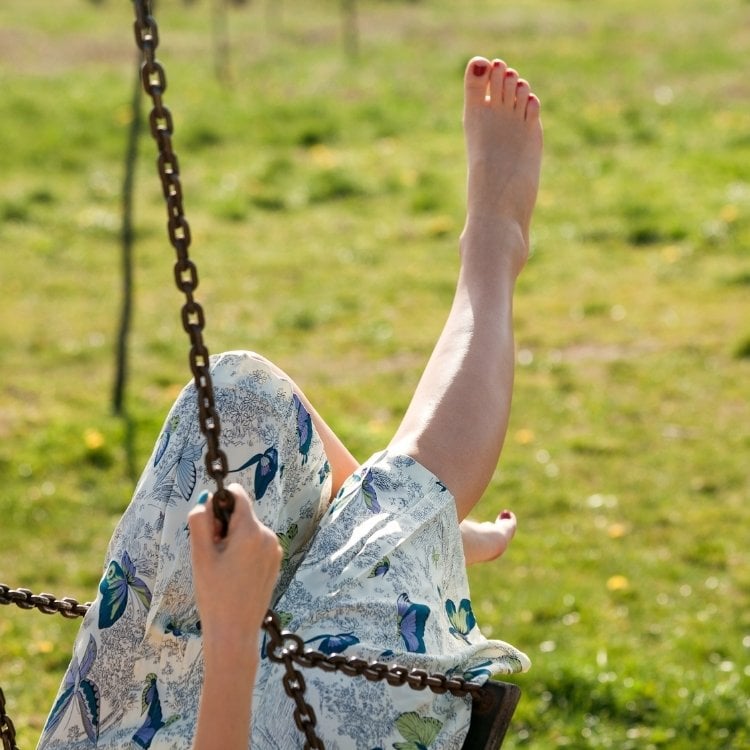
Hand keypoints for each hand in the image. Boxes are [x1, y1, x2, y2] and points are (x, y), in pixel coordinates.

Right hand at [188, 483, 282, 653]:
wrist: (234, 632)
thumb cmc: (214, 594)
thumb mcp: (200, 555)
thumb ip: (200, 521)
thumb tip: (206, 499)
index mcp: (251, 530)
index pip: (237, 495)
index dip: (218, 504)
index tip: (210, 528)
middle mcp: (269, 535)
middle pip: (241, 514)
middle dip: (224, 526)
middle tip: (213, 555)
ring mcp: (275, 549)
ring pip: (248, 530)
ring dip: (233, 540)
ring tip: (223, 568)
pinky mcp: (275, 562)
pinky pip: (257, 544)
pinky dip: (244, 550)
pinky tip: (234, 574)